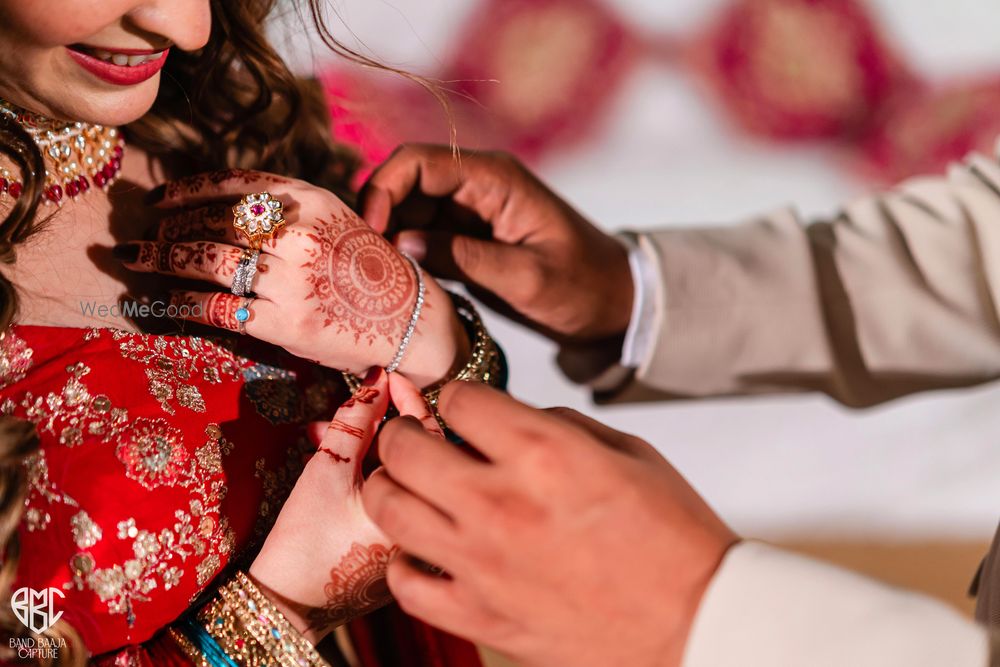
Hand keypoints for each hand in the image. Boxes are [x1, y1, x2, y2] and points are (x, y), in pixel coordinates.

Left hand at [119, 169, 468, 386]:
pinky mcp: (286, 322)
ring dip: (163, 259)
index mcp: (311, 200)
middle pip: (214, 222)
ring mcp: (292, 279)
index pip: (234, 185)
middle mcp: (300, 233)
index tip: (157, 198)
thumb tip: (217, 208)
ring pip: (208, 260)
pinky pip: (218, 306)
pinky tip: (168, 301)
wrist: (409, 318)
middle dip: (168, 229)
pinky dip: (185, 303)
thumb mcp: (334, 220)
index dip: (187, 189)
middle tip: (140, 237)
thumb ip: (286, 209)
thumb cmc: (367, 270)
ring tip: (137, 260)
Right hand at [248, 368, 444, 643]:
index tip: (389, 379)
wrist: (287, 603)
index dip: (409, 400)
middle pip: (421, 454)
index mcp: (421, 508)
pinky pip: (396, 496)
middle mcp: (429, 525)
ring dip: (369, 446)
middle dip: (387, 421)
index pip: (429, 437)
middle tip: (363, 402)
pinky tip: (335, 461)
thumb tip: (376, 383)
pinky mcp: (400, 547)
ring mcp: (417, 538)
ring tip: (325, 433)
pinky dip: (370, 473)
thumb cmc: (304, 542)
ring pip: (403, 474)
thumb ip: (354, 420)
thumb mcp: (327, 469)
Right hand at [360, 145, 633, 342]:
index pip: (419, 163)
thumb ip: (465, 258)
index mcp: (494, 180)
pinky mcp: (467, 241)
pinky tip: (393, 285)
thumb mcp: (527, 278)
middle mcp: (476, 188)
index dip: (384, 189)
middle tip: (361, 263)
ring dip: (387, 240)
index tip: (370, 233)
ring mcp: (469, 214)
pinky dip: (404, 257)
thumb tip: (400, 242)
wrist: (614, 304)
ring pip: (408, 213)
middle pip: (405, 185)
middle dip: (377, 217)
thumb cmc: (583, 287)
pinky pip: (422, 238)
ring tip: (372, 280)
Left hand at [362, 382, 737, 666]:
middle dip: (403, 431)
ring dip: (389, 486)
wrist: (695, 621)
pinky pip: (405, 583)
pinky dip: (404, 560)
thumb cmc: (673, 538)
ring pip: (389, 509)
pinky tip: (424, 548)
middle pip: (404, 448)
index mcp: (544, 454)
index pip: (459, 398)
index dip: (457, 396)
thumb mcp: (629, 451)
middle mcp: (501, 503)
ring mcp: (482, 565)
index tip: (459, 407)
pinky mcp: (479, 617)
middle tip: (413, 434)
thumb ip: (558, 424)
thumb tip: (508, 418)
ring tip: (405, 484)